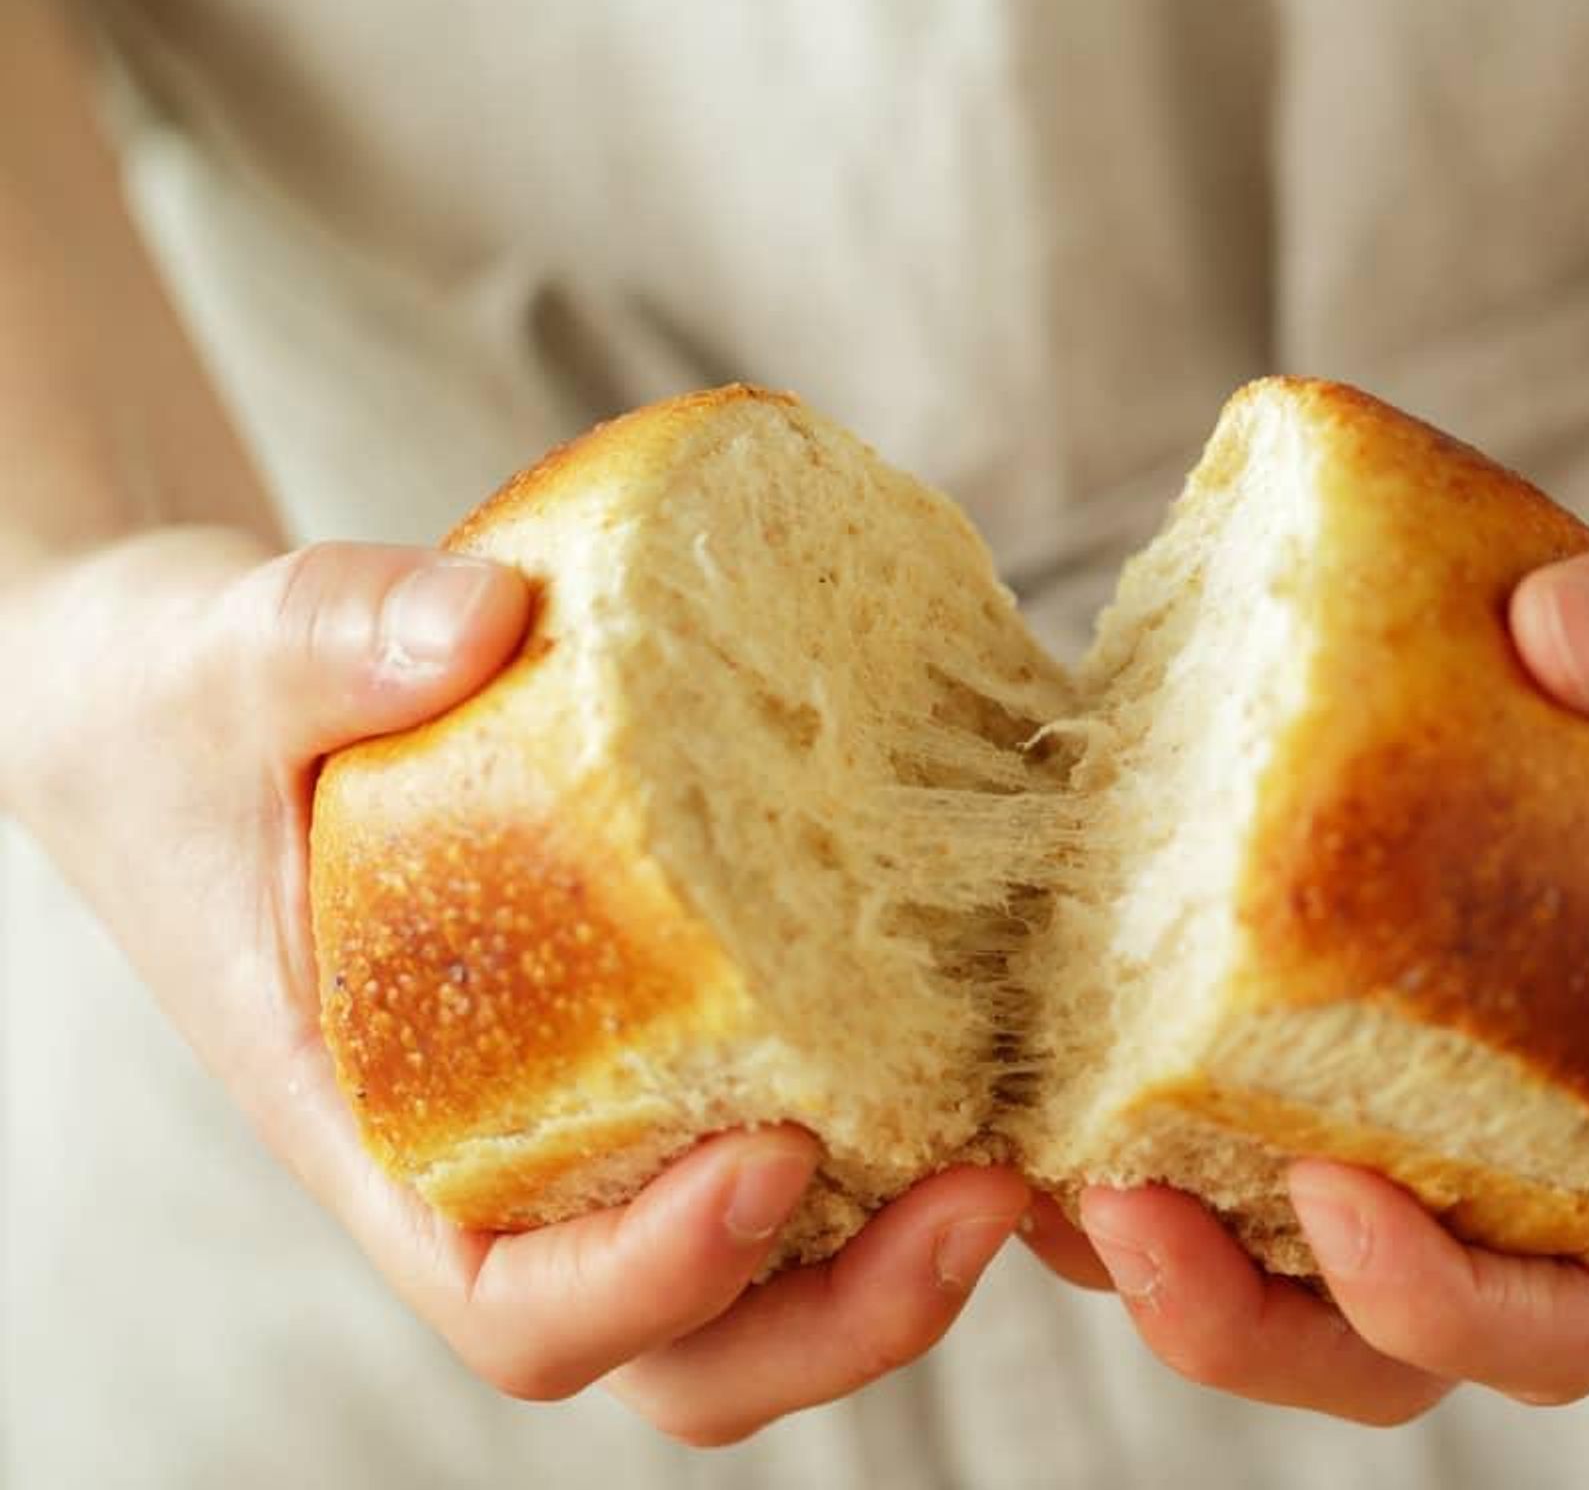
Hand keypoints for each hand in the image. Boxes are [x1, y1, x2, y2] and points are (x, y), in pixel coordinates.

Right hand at [0, 529, 1026, 1445]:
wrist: (193, 700)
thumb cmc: (183, 710)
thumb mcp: (220, 657)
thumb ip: (329, 638)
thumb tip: (487, 619)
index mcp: (383, 1137)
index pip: (520, 1305)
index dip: (656, 1279)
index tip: (771, 1156)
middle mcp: (510, 1159)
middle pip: (693, 1345)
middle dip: (846, 1313)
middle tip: (981, 1195)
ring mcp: (604, 1109)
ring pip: (777, 1266)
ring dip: (911, 1238)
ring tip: (1028, 1131)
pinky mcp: (672, 1029)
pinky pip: (809, 1111)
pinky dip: (911, 1101)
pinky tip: (1003, 1005)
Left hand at [1020, 448, 1588, 1419]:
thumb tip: (1558, 632)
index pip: (1565, 1309)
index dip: (1437, 1307)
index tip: (1330, 1197)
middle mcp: (1554, 1103)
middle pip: (1374, 1298)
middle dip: (1229, 1298)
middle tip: (1100, 1203)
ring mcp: (1457, 1019)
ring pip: (1276, 1178)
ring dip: (1142, 1187)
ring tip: (1019, 1122)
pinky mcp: (1381, 913)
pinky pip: (1250, 1006)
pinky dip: (1143, 1004)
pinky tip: (1051, 940)